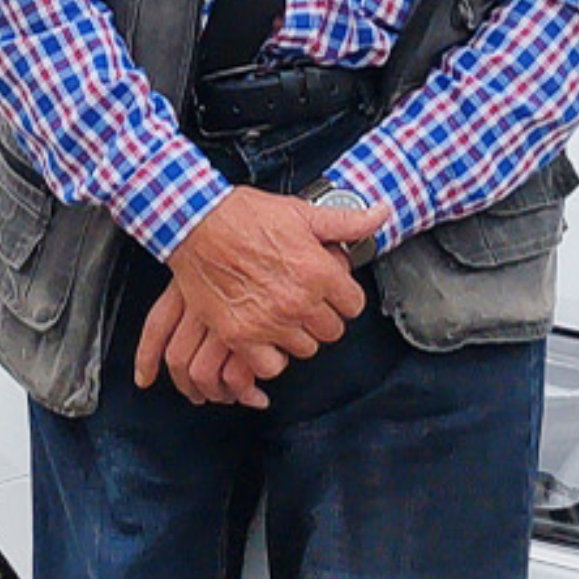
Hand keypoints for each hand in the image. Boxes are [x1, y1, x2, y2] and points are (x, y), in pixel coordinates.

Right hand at [135, 187, 376, 401]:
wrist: (195, 222)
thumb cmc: (246, 214)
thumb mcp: (301, 212)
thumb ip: (347, 221)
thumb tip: (382, 212)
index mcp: (318, 271)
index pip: (353, 305)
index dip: (342, 297)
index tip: (329, 291)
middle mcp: (297, 301)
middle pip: (331, 331)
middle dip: (322, 317)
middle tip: (303, 301)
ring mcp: (268, 321)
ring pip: (305, 349)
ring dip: (296, 335)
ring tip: (282, 315)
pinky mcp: (239, 335)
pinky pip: (270, 366)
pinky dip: (270, 356)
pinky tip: (265, 335)